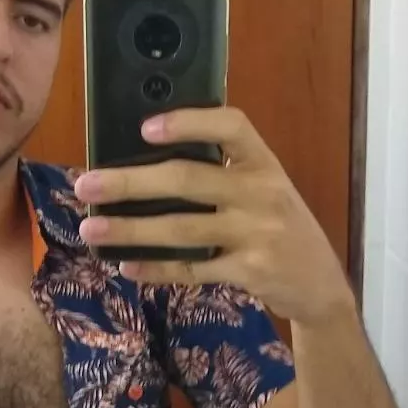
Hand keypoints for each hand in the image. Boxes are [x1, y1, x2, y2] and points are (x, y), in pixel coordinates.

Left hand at [73, 108, 354, 325]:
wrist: (321, 284)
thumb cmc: (280, 227)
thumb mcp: (266, 190)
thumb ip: (224, 173)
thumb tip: (146, 161)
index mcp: (265, 163)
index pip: (232, 126)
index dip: (189, 122)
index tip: (145, 128)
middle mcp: (263, 193)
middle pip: (189, 179)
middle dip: (131, 182)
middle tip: (87, 184)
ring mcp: (258, 234)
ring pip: (182, 228)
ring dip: (131, 230)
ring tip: (92, 228)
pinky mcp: (251, 272)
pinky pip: (193, 269)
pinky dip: (156, 267)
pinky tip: (128, 265)